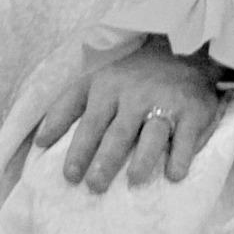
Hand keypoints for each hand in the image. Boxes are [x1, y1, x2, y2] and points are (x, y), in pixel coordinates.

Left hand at [33, 38, 222, 191]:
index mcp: (109, 88)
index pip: (90, 123)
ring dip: (144, 158)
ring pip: (153, 133)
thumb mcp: (95, 80)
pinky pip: (188, 136)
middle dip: (106, 160)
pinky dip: (181, 155)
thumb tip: (39, 142)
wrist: (183, 48)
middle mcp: (137, 95)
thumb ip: (66, 108)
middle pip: (119, 133)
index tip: (69, 176)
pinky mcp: (194, 111)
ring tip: (133, 180)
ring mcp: (167, 103)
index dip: (79, 150)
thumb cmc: (131, 74)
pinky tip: (174, 174)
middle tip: (95, 186)